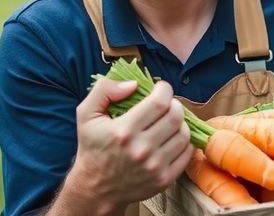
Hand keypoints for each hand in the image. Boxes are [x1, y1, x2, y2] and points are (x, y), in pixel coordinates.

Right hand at [69, 78, 192, 210]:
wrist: (95, 189)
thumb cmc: (92, 148)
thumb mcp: (86, 115)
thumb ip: (104, 90)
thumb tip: (133, 84)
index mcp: (124, 130)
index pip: (160, 102)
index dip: (164, 90)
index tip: (160, 89)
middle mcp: (142, 149)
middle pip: (175, 116)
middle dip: (174, 104)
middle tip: (166, 104)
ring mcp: (155, 167)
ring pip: (184, 134)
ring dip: (180, 122)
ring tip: (168, 121)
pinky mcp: (164, 180)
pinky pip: (187, 153)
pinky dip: (183, 142)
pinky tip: (171, 138)